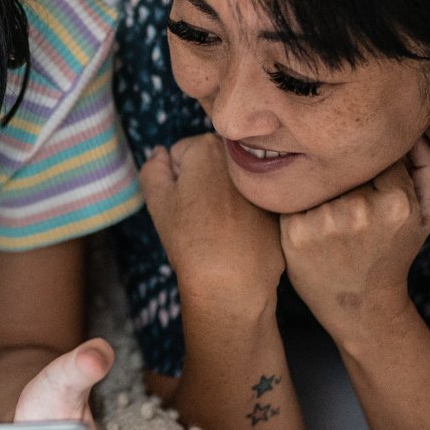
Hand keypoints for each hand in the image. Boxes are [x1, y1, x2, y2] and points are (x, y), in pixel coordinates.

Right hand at [141, 134, 284, 311]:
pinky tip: (238, 236)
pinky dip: (244, 213)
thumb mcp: (157, 201)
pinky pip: (251, 202)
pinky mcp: (277, 205)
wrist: (232, 282)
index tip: (182, 205)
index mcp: (207, 147)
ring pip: (230, 184)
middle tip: (199, 216)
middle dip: (201, 183)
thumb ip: (152, 168)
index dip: (175, 181)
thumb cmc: (190, 240)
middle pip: (208, 164)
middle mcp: (240, 157)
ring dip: (223, 198)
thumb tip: (160, 153)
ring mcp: (263, 180)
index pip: (180, 154)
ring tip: (218, 227)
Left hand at [281, 137, 429, 343]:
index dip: (370, 159)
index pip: (377, 151)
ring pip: (317, 175)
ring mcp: (325, 220)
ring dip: (320, 182)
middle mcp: (360, 209)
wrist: (360, 304)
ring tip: (330, 205)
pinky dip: (299, 198)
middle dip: (344, 168)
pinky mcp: (294, 230)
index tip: (367, 174)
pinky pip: (293, 193)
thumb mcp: (427, 212)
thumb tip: (411, 127)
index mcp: (397, 201)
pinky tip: (310, 216)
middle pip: (344, 161)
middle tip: (345, 189)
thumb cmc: (394, 251)